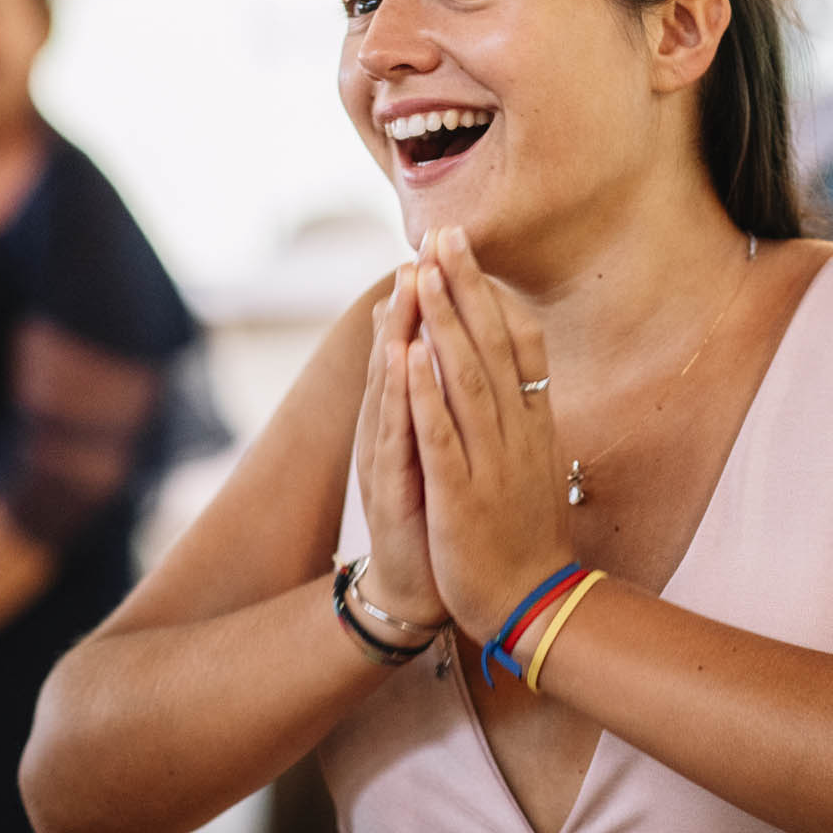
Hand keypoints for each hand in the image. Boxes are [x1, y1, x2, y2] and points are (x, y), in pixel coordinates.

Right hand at [354, 262, 446, 629]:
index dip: (430, 294)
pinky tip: (402, 358)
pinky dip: (399, 393)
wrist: (420, 590)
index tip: (444, 242)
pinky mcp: (391, 487)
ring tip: (409, 281)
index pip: (418, 344)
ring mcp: (388, 456)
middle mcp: (392, 428)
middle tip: (424, 243)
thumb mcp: (438, 447)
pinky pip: (395, 433)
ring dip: (400, 329)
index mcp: (410, 416)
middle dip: (414, 296)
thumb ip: (433, 396)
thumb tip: (436, 346)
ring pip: (392, 382)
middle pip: (400, 352)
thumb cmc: (433, 513)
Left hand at [408, 225, 572, 641]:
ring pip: (467, 379)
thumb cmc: (524, 531)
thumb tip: (518, 368)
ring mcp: (492, 461)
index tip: (467, 246)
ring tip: (425, 273)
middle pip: (491, 347)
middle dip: (465, 288)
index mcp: (531, 423)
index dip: (490, 292)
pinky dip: (428, 393)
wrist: (531, 602)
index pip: (514, 342)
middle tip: (444, 234)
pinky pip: (444, 435)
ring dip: (446, 323)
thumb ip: (523, 412)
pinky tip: (412, 355)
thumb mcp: (532, 460)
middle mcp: (516, 432)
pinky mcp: (463, 493)